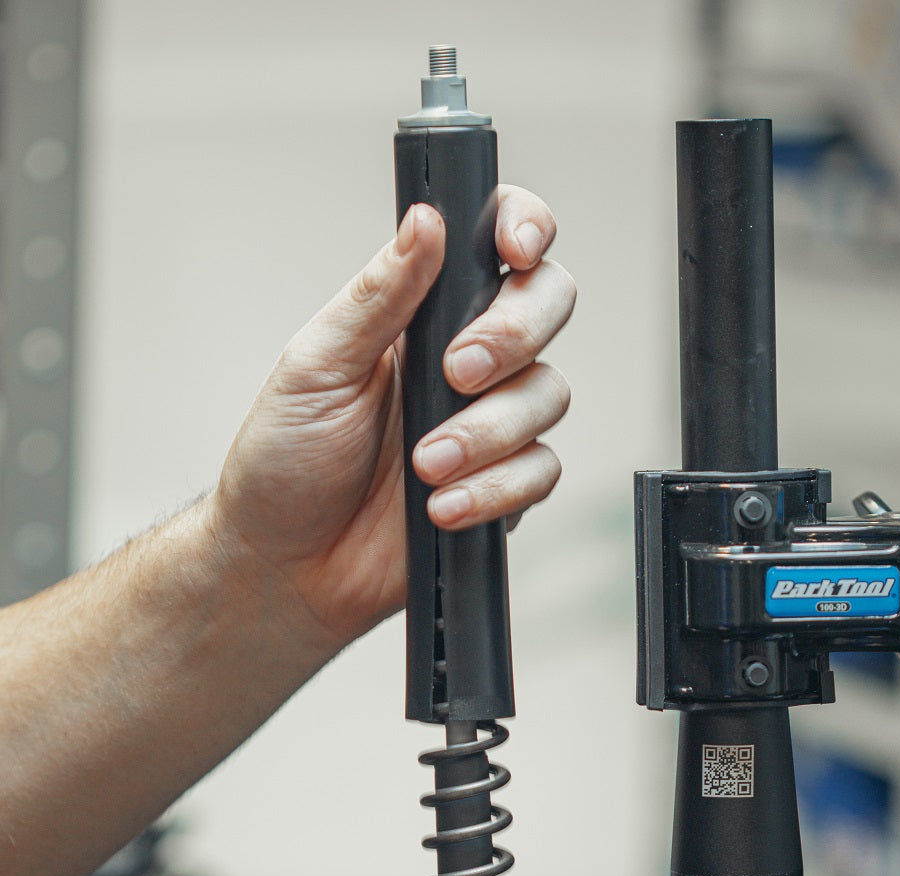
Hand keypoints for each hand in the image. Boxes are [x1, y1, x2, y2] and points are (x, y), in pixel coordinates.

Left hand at [211, 186, 573, 651]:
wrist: (287, 566)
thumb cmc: (285, 460)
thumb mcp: (317, 366)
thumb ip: (378, 296)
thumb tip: (426, 220)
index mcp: (419, 313)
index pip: (495, 245)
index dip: (524, 229)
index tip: (514, 250)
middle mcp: (465, 360)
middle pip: (547, 306)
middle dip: (514, 335)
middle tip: (456, 373)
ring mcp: (490, 423)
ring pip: (548, 394)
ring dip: (488, 432)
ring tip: (425, 464)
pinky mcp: (503, 486)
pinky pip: (540, 472)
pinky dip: (495, 489)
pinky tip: (442, 507)